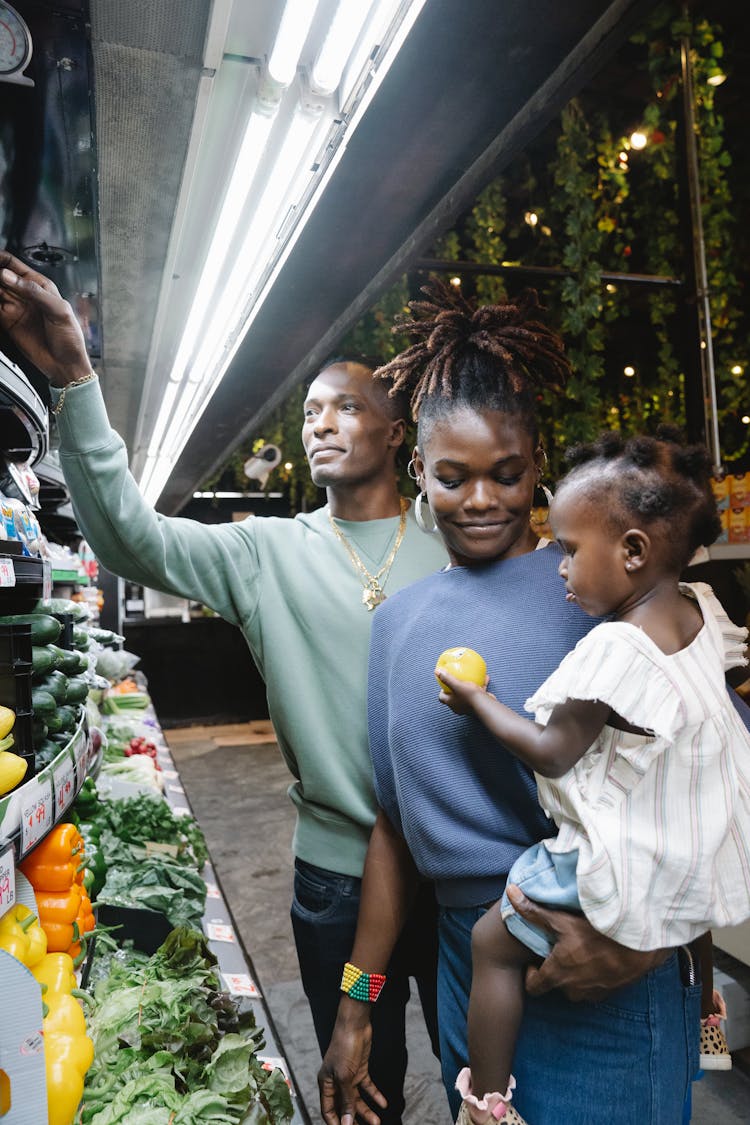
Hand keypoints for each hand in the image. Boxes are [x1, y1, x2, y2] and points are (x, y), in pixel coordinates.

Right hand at [0, 251, 92, 384]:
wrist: (66, 366)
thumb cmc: (71, 338)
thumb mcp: (59, 310)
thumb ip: (35, 292)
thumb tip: (8, 276)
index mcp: (39, 285)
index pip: (13, 264)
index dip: (0, 259)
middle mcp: (24, 294)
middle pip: (0, 276)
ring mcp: (15, 308)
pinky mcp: (7, 323)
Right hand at [318, 999, 386, 1124]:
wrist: (355, 1024)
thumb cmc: (344, 1046)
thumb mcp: (345, 1077)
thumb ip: (346, 1100)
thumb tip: (347, 1122)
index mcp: (327, 1084)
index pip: (328, 1110)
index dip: (336, 1123)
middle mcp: (337, 1082)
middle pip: (344, 1107)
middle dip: (353, 1120)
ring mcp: (349, 1076)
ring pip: (357, 1099)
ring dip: (367, 1111)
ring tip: (377, 1122)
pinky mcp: (360, 1069)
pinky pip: (367, 1087)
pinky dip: (375, 1095)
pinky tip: (383, 1103)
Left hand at [436, 670, 490, 714]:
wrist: (485, 705)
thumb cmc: (469, 696)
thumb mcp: (456, 685)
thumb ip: (446, 678)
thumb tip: (436, 671)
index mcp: (451, 702)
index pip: (442, 697)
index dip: (442, 690)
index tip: (444, 683)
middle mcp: (458, 706)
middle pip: (453, 696)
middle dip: (455, 688)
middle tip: (456, 680)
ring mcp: (468, 706)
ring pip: (466, 694)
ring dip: (468, 686)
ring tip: (471, 677)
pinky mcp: (478, 703)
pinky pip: (478, 693)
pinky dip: (480, 686)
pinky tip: (484, 678)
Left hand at [506, 884, 668, 1002]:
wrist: (637, 946)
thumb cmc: (596, 932)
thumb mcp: (562, 920)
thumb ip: (533, 911)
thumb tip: (510, 893)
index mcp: (557, 974)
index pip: (533, 987)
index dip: (531, 975)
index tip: (535, 961)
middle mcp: (572, 989)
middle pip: (555, 986)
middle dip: (556, 971)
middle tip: (560, 950)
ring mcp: (592, 993)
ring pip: (576, 988)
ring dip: (576, 975)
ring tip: (581, 953)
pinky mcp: (610, 993)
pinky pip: (595, 988)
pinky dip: (594, 977)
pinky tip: (600, 957)